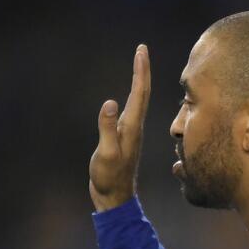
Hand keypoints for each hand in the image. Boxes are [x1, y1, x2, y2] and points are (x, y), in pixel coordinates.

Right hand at [90, 44, 149, 211]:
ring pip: (139, 101)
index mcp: (132, 127)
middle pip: (142, 93)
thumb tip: (110, 103)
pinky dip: (133, 96)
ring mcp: (130, 133)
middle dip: (142, 70)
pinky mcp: (124, 138)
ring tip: (139, 64)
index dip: (141, 71)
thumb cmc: (109, 178)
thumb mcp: (106, 154)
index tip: (141, 50)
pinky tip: (132, 95)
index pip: (140, 93)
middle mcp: (134, 127)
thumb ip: (107, 129)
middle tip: (141, 50)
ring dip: (140, 81)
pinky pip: (132, 111)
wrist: (115, 198)